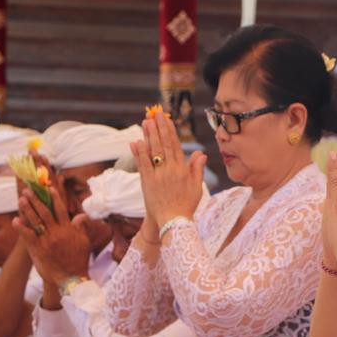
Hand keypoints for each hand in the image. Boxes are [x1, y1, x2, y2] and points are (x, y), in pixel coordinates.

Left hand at [13, 178, 90, 285]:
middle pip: (45, 212)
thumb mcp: (84, 242)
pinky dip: (21, 228)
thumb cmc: (79, 260)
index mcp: (68, 229)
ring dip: (27, 209)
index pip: (60, 209)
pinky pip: (29, 236)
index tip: (49, 188)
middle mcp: (57, 232)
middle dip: (36, 200)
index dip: (55, 198)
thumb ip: (81, 227)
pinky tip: (15, 220)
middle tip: (29, 190)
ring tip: (21, 199)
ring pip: (36, 221)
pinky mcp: (39, 250)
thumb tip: (81, 215)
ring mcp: (47, 241)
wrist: (72, 278)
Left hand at [134, 112, 205, 227]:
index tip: (166, 119)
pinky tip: (136, 142)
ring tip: (145, 122)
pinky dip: (139, 153)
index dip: (170, 131)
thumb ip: (198, 169)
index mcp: (182, 169)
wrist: (174, 222)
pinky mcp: (148, 183)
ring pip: (153, 152)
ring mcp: (158, 176)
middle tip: (154, 114)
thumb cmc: (186, 206)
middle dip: (158, 128)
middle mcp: (170, 170)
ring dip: (148, 136)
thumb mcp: (196, 187)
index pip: (175, 145)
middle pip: (163, 144)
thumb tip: (201, 154)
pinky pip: (143, 165)